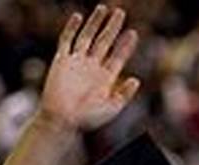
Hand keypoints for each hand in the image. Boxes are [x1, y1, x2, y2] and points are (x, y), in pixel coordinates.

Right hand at [37, 5, 140, 132]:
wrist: (61, 120)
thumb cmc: (86, 119)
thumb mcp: (111, 108)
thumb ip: (124, 95)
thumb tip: (136, 79)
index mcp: (105, 78)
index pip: (118, 56)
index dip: (126, 45)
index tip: (133, 33)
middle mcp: (92, 68)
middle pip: (104, 42)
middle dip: (113, 27)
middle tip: (121, 12)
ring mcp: (77, 62)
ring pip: (87, 37)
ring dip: (95, 23)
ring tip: (104, 8)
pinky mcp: (62, 61)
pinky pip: (66, 41)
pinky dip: (72, 28)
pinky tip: (78, 16)